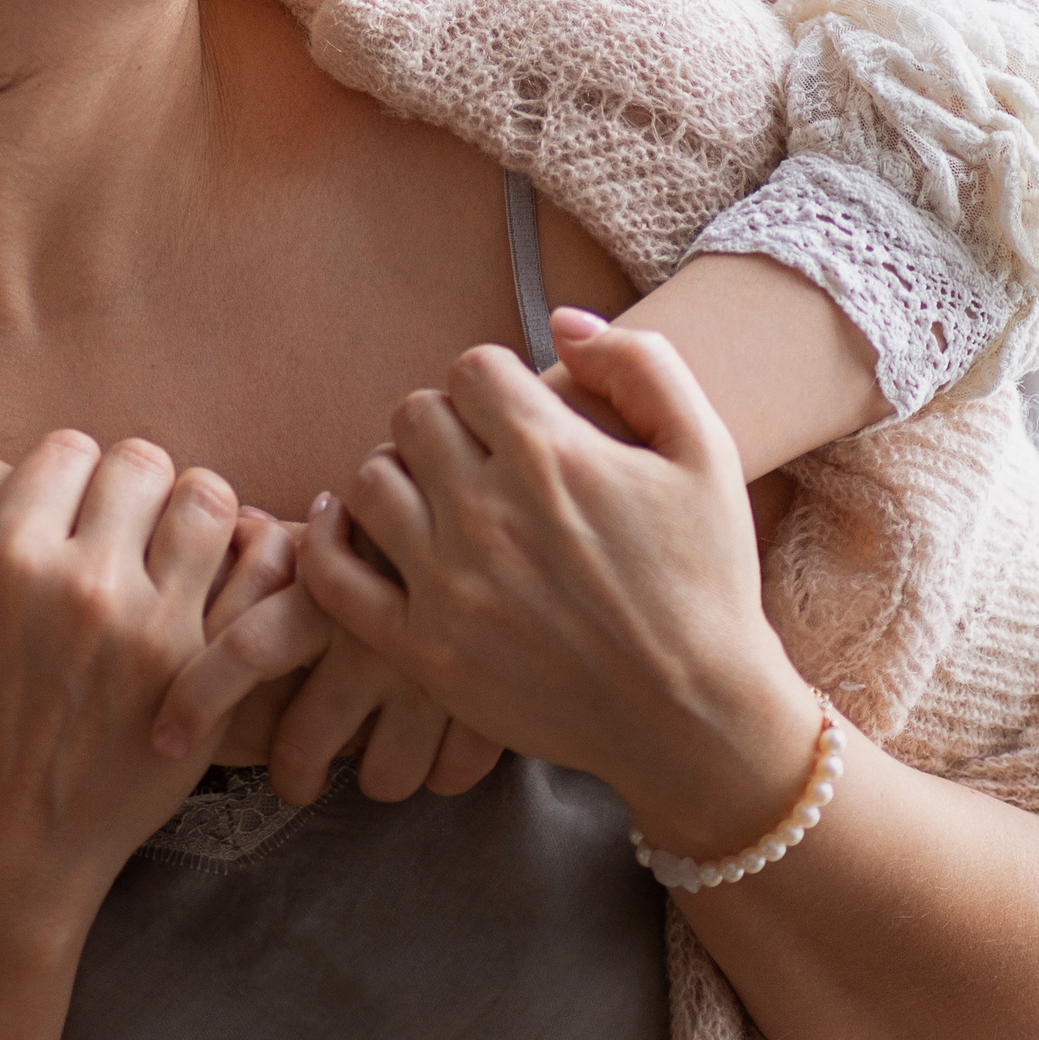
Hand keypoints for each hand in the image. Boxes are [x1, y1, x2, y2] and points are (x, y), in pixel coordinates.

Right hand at [0, 419, 240, 905]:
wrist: (4, 846)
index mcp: (10, 558)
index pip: (70, 446)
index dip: (65, 471)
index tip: (61, 512)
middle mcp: (87, 583)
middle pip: (141, 461)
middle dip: (129, 483)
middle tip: (118, 526)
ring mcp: (156, 628)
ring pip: (207, 499)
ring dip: (189, 512)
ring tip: (169, 547)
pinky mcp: (207, 673)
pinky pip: (258, 574)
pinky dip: (252, 560)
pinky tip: (222, 579)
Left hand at [156, 505, 504, 805]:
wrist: (533, 507)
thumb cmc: (422, 506)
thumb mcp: (353, 509)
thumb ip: (293, 531)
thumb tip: (237, 528)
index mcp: (326, 588)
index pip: (243, 651)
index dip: (197, 701)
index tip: (165, 741)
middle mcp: (370, 639)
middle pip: (304, 741)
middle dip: (291, 772)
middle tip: (295, 778)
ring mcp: (430, 681)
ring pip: (383, 776)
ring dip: (375, 777)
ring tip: (374, 763)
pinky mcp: (490, 708)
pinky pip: (452, 774)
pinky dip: (442, 772)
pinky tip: (439, 749)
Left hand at [299, 312, 812, 842]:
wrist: (700, 718)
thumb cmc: (708, 579)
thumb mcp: (706, 451)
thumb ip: (641, 364)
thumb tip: (563, 321)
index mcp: (552, 455)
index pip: (471, 369)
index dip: (494, 383)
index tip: (516, 418)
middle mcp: (489, 512)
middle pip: (415, 415)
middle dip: (447, 423)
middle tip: (478, 457)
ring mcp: (450, 584)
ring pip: (370, 480)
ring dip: (399, 474)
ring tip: (434, 494)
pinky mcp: (424, 650)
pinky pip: (335, 576)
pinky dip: (330, 540)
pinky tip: (351, 523)